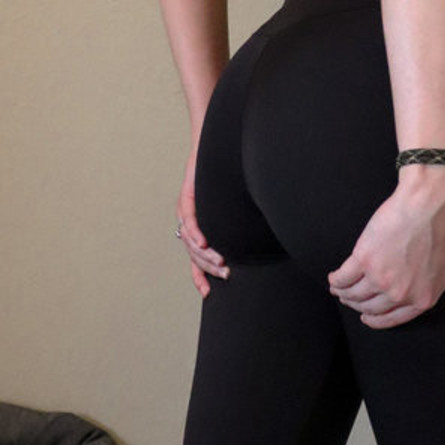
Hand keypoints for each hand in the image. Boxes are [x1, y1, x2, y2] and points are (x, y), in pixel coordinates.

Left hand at [176, 143, 229, 297]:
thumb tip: (259, 248)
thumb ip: (240, 230)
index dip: (199, 277)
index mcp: (198, 231)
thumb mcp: (236, 213)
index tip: (208, 293)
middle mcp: (189, 224)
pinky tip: (205, 243)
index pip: (195, 261)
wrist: (216, 150)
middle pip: (194, 255)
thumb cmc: (230, 181)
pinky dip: (196, 233)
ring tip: (221, 261)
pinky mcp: (187, 197)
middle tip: (227, 273)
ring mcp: (185, 211)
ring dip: (205, 254)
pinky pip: (189, 219)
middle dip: (209, 268)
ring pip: (191, 241)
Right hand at [328, 167, 444, 329]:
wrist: (434, 199)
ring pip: (354, 294)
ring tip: (339, 287)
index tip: (367, 317)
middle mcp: (400, 293)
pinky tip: (334, 278)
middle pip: (370, 307)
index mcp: (424, 298)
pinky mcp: (364, 258)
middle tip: (352, 299)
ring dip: (344, 293)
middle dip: (359, 305)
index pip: (393, 318)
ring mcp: (381, 278)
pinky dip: (336, 280)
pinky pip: (343, 278)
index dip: (377, 320)